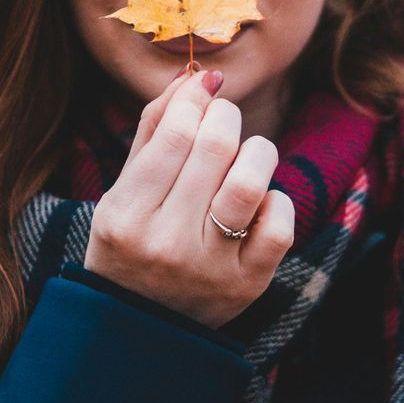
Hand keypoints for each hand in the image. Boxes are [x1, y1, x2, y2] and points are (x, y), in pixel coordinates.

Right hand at [83, 64, 294, 329]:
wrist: (141, 326)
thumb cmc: (132, 242)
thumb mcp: (124, 189)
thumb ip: (155, 128)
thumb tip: (198, 76)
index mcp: (125, 215)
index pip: (173, 133)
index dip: (196, 99)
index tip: (204, 91)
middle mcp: (166, 243)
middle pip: (215, 147)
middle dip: (226, 116)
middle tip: (223, 119)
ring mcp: (209, 268)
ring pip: (250, 181)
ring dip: (256, 151)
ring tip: (247, 154)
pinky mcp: (248, 285)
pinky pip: (279, 225)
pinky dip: (276, 201)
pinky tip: (258, 202)